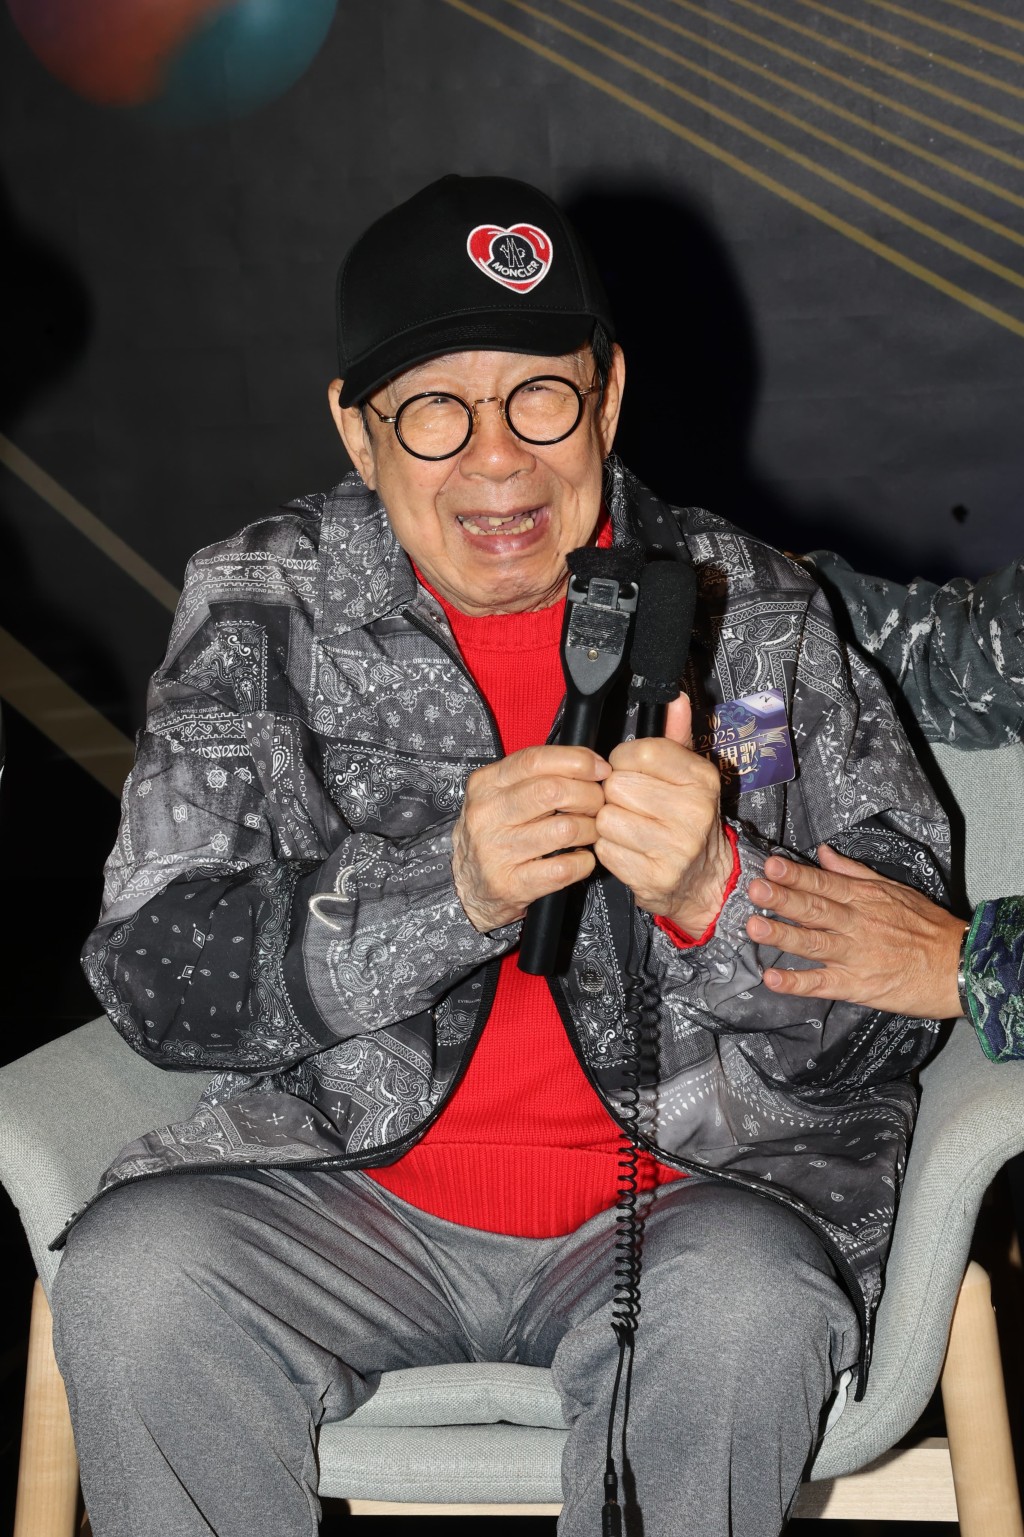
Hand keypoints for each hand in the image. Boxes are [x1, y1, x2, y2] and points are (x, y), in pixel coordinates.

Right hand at [452, 745, 609, 931]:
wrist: (465, 888)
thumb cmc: (493, 836)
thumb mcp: (499, 797)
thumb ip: (535, 777)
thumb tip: (589, 764)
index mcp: (485, 785)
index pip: (535, 760)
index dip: (576, 760)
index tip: (600, 769)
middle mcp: (486, 815)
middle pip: (553, 791)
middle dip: (590, 795)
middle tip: (598, 804)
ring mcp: (496, 851)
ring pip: (565, 829)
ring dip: (591, 830)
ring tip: (590, 832)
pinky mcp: (511, 885)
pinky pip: (564, 868)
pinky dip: (584, 862)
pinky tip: (580, 858)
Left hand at [595, 695, 732, 934]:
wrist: (705, 881)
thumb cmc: (688, 820)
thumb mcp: (690, 776)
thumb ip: (676, 736)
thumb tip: (675, 697)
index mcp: (702, 779)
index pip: (640, 752)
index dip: (623, 760)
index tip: (630, 770)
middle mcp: (694, 812)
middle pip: (618, 785)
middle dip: (615, 793)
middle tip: (631, 803)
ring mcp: (675, 848)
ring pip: (607, 817)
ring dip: (609, 821)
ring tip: (629, 826)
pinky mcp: (654, 877)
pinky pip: (605, 849)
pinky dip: (609, 848)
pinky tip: (627, 847)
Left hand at [745, 844, 966, 1017]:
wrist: (959, 966)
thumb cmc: (927, 927)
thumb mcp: (893, 889)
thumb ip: (853, 872)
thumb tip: (822, 853)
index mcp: (864, 899)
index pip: (823, 884)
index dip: (795, 875)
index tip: (771, 865)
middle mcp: (856, 925)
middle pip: (814, 910)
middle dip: (782, 899)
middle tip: (755, 889)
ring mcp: (856, 956)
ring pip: (813, 944)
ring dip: (782, 935)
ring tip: (754, 926)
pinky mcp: (858, 986)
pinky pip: (822, 984)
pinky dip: (797, 983)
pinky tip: (772, 980)